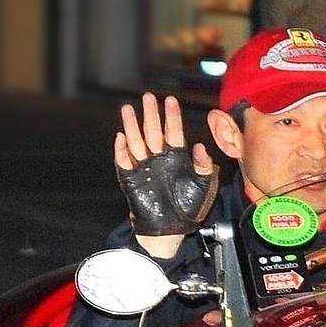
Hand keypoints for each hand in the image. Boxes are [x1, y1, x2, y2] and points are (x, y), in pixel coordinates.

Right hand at [113, 93, 215, 245]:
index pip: (174, 132)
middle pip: (153, 132)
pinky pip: (124, 162)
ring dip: (132, 126)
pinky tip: (121, 137)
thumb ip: (204, 166)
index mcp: (177, 158)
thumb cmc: (189, 208)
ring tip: (128, 109)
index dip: (172, 116)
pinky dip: (122, 150)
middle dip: (151, 114)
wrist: (171, 229)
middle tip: (148, 97)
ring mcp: (144, 167)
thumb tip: (200, 147)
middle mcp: (159, 159)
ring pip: (137, 141)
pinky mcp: (131, 179)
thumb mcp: (203, 186)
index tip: (171, 100)